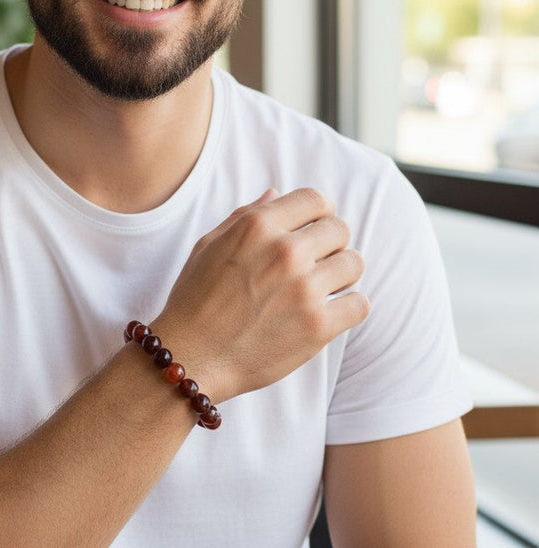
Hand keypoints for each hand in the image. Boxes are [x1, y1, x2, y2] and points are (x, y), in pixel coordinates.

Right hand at [153, 188, 368, 401]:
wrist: (190, 355)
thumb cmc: (195, 298)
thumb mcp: (210, 245)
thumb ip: (245, 215)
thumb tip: (276, 194)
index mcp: (257, 226)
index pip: (315, 199)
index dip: (319, 212)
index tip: (314, 227)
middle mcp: (284, 251)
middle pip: (339, 229)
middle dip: (331, 242)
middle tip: (317, 261)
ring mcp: (304, 289)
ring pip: (354, 263)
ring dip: (341, 273)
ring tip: (323, 286)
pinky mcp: (317, 326)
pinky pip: (359, 304)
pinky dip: (349, 307)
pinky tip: (330, 311)